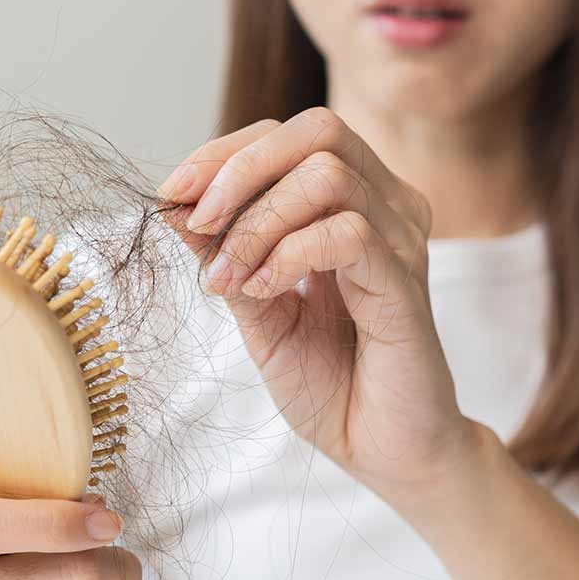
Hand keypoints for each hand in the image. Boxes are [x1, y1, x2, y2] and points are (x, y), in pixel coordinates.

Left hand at [160, 107, 476, 497]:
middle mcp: (387, 208)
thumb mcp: (258, 309)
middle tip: (198, 223)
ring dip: (257, 223)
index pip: (291, 136)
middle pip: (317, 131)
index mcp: (355, 204)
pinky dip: (287, 255)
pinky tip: (264, 291)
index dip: (226, 153)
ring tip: (231, 279)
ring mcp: (402, 241)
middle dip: (240, 168)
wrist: (379, 449)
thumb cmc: (328, 381)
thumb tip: (176, 206)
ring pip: (327, 175)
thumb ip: (226, 255)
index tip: (173, 194)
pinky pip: (345, 232)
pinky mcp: (405, 282)